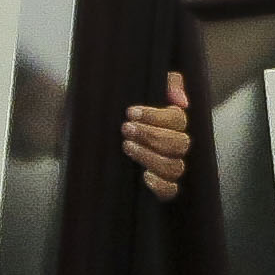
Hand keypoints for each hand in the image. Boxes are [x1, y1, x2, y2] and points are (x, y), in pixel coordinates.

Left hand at [120, 74, 192, 201]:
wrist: (93, 138)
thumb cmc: (120, 111)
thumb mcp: (138, 89)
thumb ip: (166, 83)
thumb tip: (181, 101)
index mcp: (174, 123)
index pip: (178, 120)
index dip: (156, 116)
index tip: (130, 112)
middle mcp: (176, 146)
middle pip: (179, 143)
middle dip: (150, 135)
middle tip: (125, 129)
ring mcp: (169, 167)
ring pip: (174, 166)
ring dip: (150, 156)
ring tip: (126, 146)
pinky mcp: (160, 187)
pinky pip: (170, 190)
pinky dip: (160, 184)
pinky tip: (144, 176)